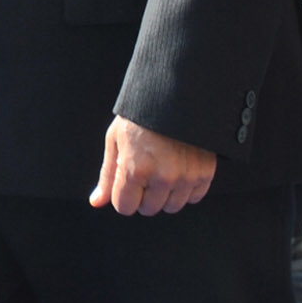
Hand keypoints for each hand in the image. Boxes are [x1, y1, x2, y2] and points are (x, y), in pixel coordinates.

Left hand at [91, 118, 214, 216]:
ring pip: (172, 206)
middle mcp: (163, 177)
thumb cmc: (141, 115)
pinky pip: (193, 197)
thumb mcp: (115, 140)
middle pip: (148, 209)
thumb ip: (108, 175)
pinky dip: (186, 188)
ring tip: (162, 167)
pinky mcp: (205, 173)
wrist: (175, 94)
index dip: (123, 194)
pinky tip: (179, 169)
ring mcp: (186, 176)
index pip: (125, 207)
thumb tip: (96, 201)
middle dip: (143, 194)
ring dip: (165, 193)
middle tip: (146, 170)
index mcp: (136, 169)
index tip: (127, 181)